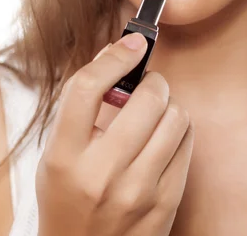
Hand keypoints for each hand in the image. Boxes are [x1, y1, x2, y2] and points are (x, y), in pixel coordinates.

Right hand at [36, 32, 194, 235]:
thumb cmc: (70, 195)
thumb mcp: (59, 152)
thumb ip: (82, 103)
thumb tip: (119, 51)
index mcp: (65, 157)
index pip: (86, 89)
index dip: (115, 57)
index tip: (132, 43)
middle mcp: (101, 175)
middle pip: (145, 99)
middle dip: (152, 82)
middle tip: (146, 86)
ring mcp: (138, 192)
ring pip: (175, 116)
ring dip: (168, 104)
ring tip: (154, 114)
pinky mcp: (166, 203)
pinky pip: (187, 141)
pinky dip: (178, 128)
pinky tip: (164, 136)